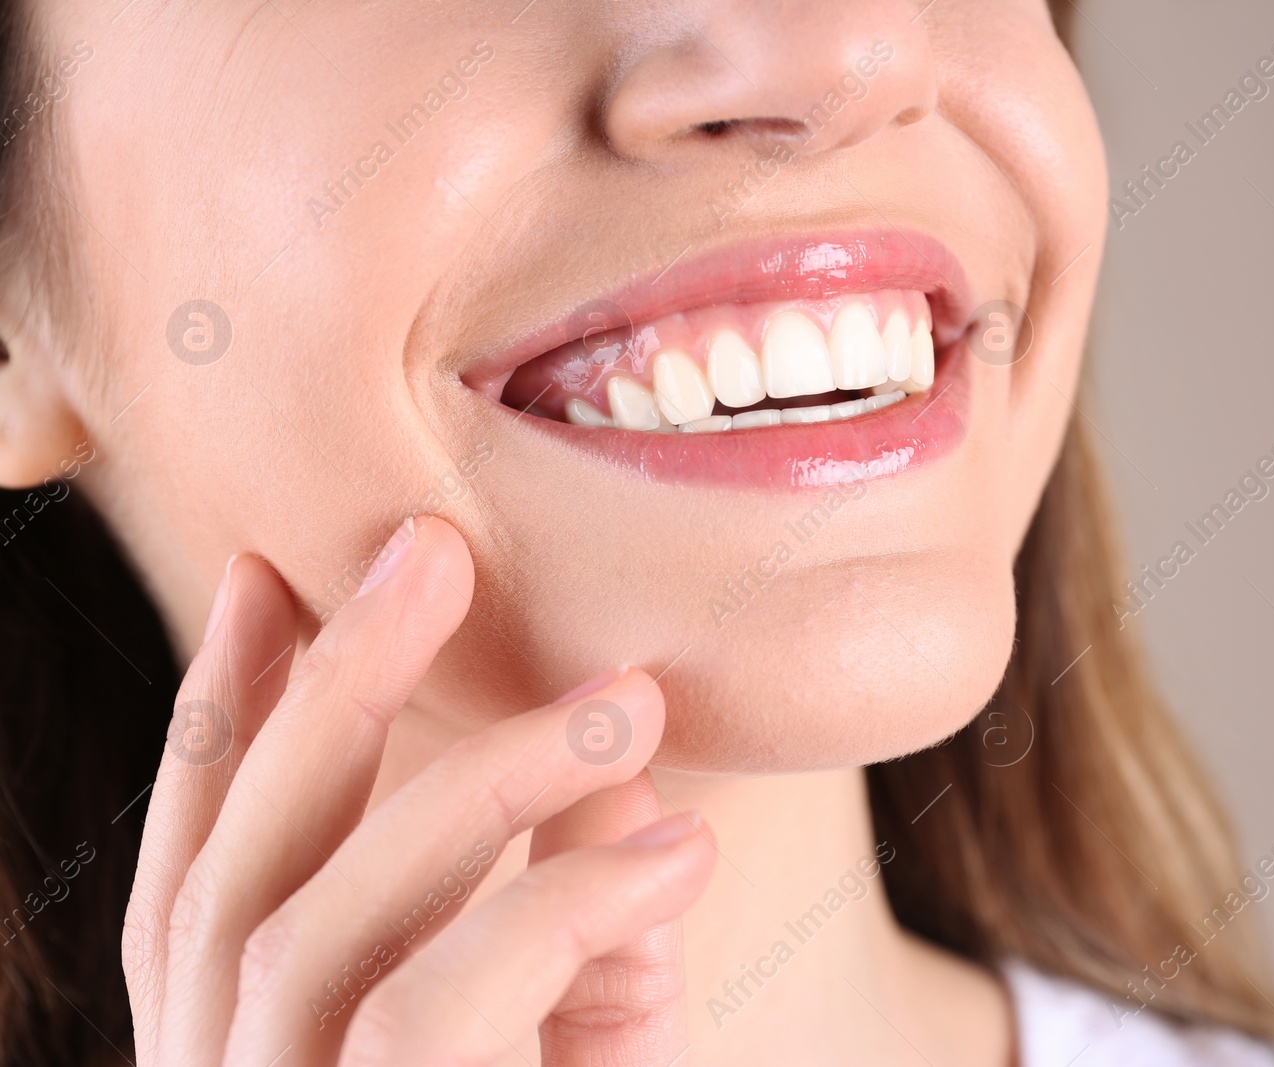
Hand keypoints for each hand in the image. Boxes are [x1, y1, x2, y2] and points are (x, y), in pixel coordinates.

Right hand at [123, 516, 714, 1065]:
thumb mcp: (575, 1045)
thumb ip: (580, 938)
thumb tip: (614, 781)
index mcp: (250, 1047)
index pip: (200, 877)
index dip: (216, 720)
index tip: (255, 577)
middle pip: (237, 872)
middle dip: (330, 691)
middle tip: (425, 549)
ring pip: (327, 919)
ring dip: (488, 779)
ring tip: (631, 703)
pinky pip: (436, 998)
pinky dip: (562, 904)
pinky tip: (678, 856)